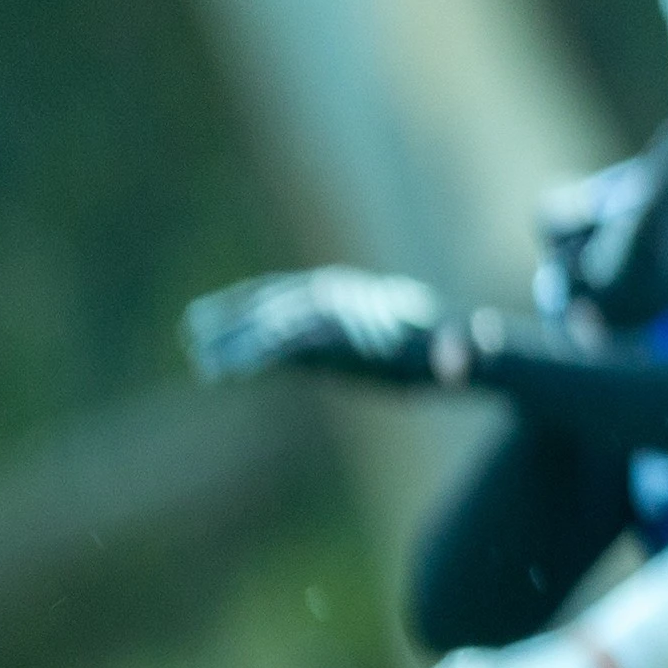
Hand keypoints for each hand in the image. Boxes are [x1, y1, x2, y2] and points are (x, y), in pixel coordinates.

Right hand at [183, 267, 458, 387]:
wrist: (461, 335)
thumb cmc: (466, 346)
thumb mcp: (471, 349)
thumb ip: (465, 352)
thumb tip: (457, 366)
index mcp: (365, 308)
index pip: (314, 324)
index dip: (284, 340)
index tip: (254, 359)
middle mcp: (335, 302)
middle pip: (279, 316)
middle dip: (244, 338)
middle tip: (207, 363)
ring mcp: (321, 311)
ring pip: (265, 316)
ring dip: (231, 333)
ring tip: (197, 355)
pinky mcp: (318, 330)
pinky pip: (272, 328)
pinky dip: (240, 333)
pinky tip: (208, 343)